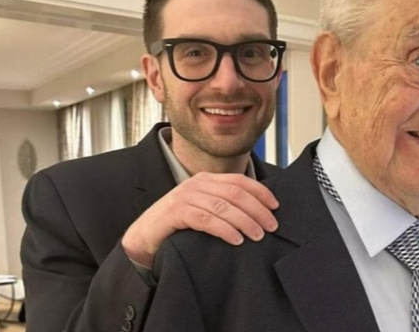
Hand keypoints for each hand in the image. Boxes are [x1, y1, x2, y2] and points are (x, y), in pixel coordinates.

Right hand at [122, 172, 278, 267]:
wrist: (142, 238)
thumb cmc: (177, 226)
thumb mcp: (203, 210)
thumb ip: (223, 206)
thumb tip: (257, 214)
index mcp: (206, 179)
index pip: (240, 181)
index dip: (261, 192)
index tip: (276, 207)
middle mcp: (196, 184)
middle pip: (235, 192)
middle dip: (257, 209)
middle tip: (271, 226)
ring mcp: (184, 196)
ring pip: (223, 206)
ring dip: (245, 221)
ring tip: (257, 235)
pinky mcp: (175, 212)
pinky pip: (206, 219)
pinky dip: (224, 229)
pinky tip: (236, 239)